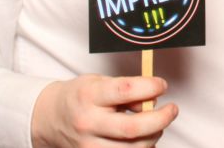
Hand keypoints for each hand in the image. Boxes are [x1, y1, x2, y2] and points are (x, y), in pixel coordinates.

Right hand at [31, 75, 177, 147]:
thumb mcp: (99, 82)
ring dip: (153, 136)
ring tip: (157, 124)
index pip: (125, 90)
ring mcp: (89, 145)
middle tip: (172, 110)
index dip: (150, 87)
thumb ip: (125, 89)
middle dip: (160, 119)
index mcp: (89, 95)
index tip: (162, 85)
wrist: (51, 118)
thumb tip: (152, 99)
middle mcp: (88, 122)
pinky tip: (144, 138)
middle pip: (132, 128)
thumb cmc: (80, 96)